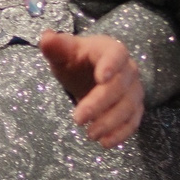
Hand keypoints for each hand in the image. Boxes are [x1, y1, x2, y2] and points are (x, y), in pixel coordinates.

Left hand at [39, 32, 144, 148]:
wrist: (88, 72)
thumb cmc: (75, 60)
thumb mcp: (62, 52)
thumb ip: (55, 47)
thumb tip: (46, 37)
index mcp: (110, 50)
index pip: (116, 54)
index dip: (110, 65)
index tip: (100, 78)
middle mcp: (127, 69)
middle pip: (119, 86)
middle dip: (99, 104)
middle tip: (78, 119)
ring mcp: (133, 89)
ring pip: (128, 106)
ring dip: (110, 122)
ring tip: (90, 135)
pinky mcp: (134, 107)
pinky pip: (133, 121)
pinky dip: (122, 133)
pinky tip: (105, 143)